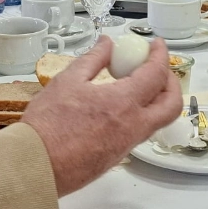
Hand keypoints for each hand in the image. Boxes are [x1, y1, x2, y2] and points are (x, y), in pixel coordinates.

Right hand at [23, 37, 181, 196]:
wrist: (36, 164)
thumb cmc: (47, 124)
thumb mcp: (68, 81)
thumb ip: (93, 59)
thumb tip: (107, 44)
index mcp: (123, 104)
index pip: (156, 75)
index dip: (160, 55)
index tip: (156, 44)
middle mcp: (133, 127)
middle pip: (171, 105)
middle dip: (170, 82)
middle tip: (155, 67)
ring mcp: (127, 145)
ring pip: (157, 120)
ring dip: (155, 99)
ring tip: (135, 83)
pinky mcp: (117, 157)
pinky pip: (139, 132)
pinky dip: (138, 113)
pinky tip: (117, 104)